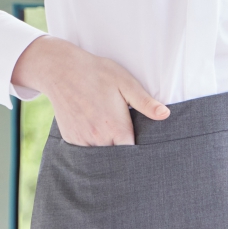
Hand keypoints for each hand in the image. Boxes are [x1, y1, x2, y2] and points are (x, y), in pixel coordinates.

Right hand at [11, 36, 168, 145]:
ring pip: (100, 157)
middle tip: (127, 143)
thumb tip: (165, 115)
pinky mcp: (70, 140)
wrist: (62, 70)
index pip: (132, 155)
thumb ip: (146, 103)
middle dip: (123, 155)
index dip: (139, 154)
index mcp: (116, 129)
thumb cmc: (97, 73)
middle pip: (117, 158)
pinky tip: (96, 135)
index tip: (142, 148)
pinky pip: (85, 151)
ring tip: (111, 137)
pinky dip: (92, 147)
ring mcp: (82, 141)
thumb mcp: (126, 83)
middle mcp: (99, 139)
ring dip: (107, 151)